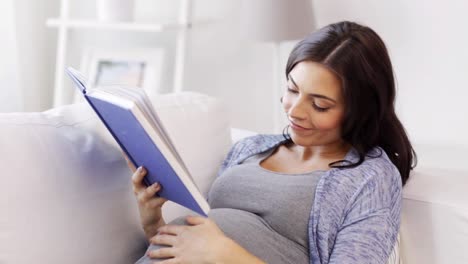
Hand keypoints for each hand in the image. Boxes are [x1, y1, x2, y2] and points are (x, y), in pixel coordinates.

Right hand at [130, 163, 167, 240]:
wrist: (150, 217)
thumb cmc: (151, 196)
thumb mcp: (148, 183)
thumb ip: (152, 172)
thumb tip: (160, 156)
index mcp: (137, 180)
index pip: (131, 167)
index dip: (128, 159)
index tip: (126, 150)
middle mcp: (138, 189)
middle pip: (135, 180)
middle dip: (139, 174)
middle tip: (143, 168)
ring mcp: (144, 198)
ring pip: (147, 192)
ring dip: (152, 188)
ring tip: (158, 184)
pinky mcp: (152, 206)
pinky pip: (159, 201)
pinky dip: (165, 197)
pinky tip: (171, 193)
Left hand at [147, 216, 265, 263]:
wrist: (218, 250)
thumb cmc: (215, 237)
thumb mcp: (207, 222)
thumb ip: (195, 218)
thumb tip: (187, 217)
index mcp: (185, 230)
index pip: (170, 228)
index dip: (163, 229)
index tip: (159, 230)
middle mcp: (179, 240)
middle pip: (164, 239)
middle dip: (156, 239)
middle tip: (151, 239)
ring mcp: (179, 251)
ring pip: (163, 251)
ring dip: (155, 252)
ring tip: (149, 253)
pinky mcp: (181, 261)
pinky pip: (167, 263)